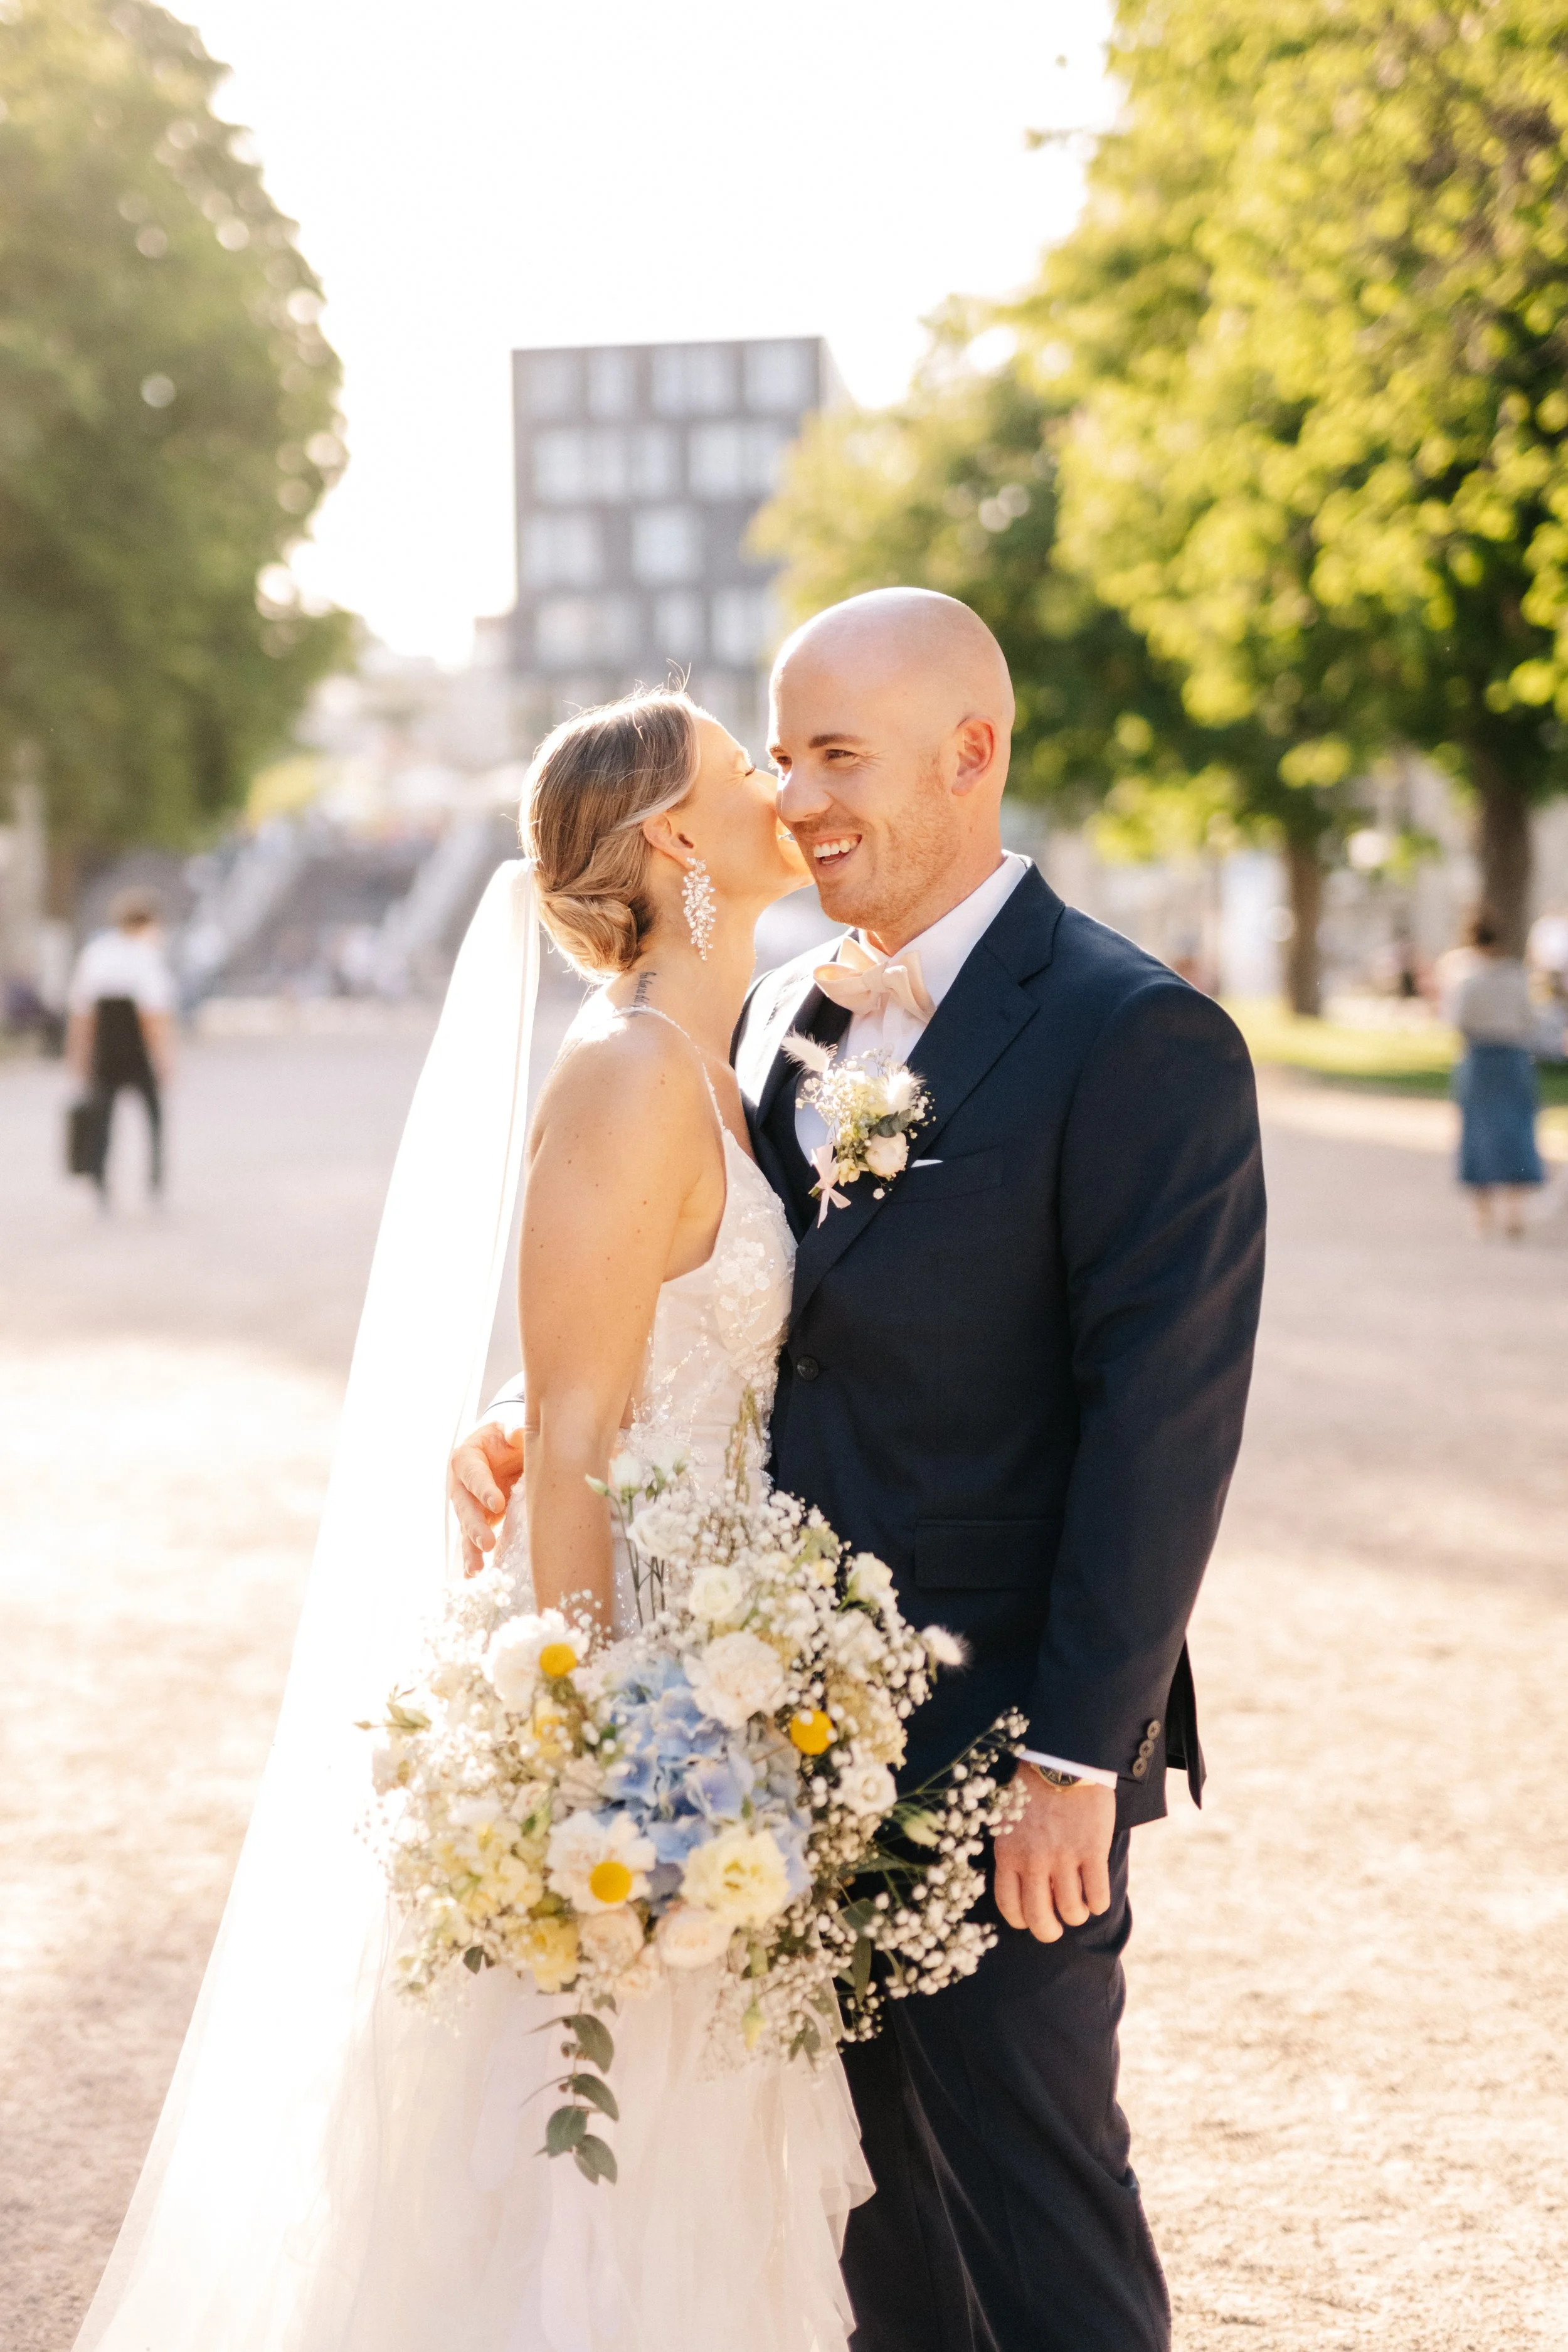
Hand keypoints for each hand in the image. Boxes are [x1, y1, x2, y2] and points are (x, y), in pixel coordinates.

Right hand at [448, 1421, 525, 1576]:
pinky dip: (472, 1558)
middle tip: (487, 1542)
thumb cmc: (507, 1436)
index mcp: (467, 1457)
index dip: (483, 1488)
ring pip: (465, 1528)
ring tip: (477, 1569)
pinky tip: (474, 1577)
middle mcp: (461, 1484)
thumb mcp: (510, 1428)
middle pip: (465, 1506)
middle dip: (475, 1525)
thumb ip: (514, 1431)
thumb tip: (517, 1433)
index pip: (473, 1473)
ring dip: (470, 1549)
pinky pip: (471, 1541)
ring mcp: (467, 1504)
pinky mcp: (476, 1520)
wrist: (504, 1446)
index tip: (497, 1504)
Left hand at [992, 1766, 1115, 1943]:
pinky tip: (1096, 1895)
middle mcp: (1033, 1861)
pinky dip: (1098, 1903)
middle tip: (1057, 1927)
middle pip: (1040, 1919)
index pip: (1010, 1907)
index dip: (1022, 1921)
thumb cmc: (1032, 1789)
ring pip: (1071, 1911)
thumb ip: (1010, 1853)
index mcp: (1008, 1854)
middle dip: (1049, 1931)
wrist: (1063, 1759)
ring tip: (1078, 1906)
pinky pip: (1097, 1896)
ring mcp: (1064, 1857)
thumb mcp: (1007, 1821)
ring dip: (1076, 1914)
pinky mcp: (1092, 1851)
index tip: (1031, 1919)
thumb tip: (1016, 1886)